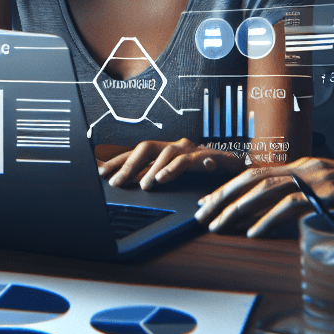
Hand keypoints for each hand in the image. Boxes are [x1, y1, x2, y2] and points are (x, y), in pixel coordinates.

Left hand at [98, 139, 245, 189]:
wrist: (232, 168)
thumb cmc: (199, 174)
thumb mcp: (171, 177)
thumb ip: (150, 179)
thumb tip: (123, 185)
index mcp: (164, 152)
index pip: (136, 153)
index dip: (118, 161)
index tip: (101, 173)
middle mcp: (176, 147)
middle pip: (149, 148)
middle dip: (131, 165)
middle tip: (119, 183)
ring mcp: (194, 151)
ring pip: (173, 154)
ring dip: (160, 169)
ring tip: (150, 183)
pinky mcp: (213, 157)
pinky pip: (204, 159)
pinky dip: (202, 164)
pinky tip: (200, 169)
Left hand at [193, 157, 333, 237]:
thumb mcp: (330, 193)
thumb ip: (304, 198)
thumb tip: (272, 216)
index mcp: (304, 165)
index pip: (257, 173)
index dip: (228, 187)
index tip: (208, 202)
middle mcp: (307, 167)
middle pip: (254, 178)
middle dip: (223, 196)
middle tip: (203, 214)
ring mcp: (318, 178)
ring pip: (267, 189)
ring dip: (238, 208)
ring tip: (219, 224)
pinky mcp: (330, 193)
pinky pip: (292, 205)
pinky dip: (268, 219)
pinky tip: (253, 232)